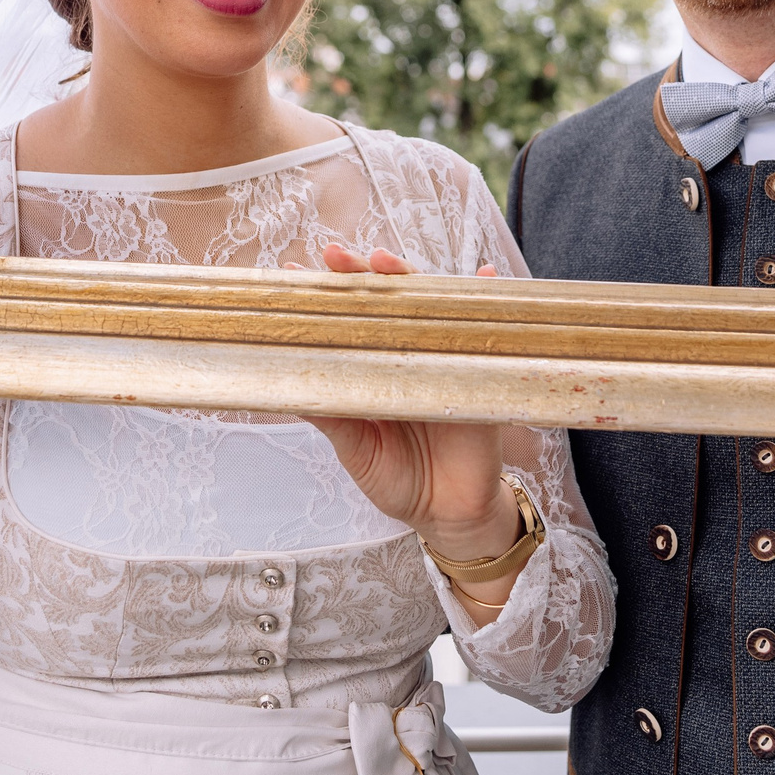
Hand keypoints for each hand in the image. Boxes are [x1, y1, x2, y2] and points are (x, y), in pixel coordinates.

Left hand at [307, 244, 524, 622]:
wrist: (447, 517)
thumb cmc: (399, 479)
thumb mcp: (355, 447)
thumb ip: (329, 414)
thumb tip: (283, 387)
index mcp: (373, 368)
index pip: (346, 321)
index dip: (323, 296)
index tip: (291, 272)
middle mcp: (407, 354)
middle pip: (387, 302)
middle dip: (360, 274)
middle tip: (335, 256)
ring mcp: (443, 360)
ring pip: (428, 307)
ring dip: (410, 279)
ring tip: (386, 262)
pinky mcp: (478, 375)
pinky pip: (485, 334)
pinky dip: (490, 300)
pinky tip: (488, 277)